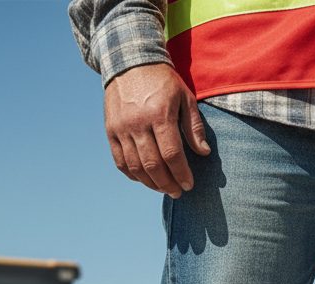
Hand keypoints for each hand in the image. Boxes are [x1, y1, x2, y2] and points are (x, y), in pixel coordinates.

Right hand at [103, 63, 210, 196]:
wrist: (130, 61)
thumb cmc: (163, 81)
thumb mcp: (185, 97)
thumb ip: (194, 126)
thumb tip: (204, 153)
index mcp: (159, 114)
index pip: (172, 154)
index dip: (181, 174)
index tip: (189, 185)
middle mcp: (138, 123)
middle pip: (153, 165)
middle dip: (167, 184)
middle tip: (177, 192)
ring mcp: (121, 128)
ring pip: (135, 167)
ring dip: (151, 183)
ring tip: (163, 188)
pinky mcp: (110, 130)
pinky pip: (120, 161)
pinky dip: (132, 175)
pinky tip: (144, 180)